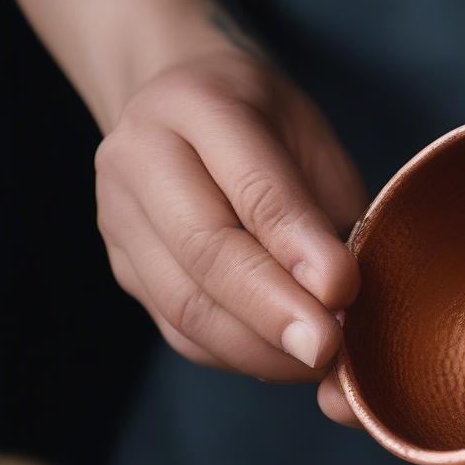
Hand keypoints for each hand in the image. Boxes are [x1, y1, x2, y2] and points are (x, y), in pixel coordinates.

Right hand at [96, 49, 366, 393]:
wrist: (180, 108)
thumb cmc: (267, 129)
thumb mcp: (313, 143)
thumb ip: (327, 214)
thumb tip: (344, 303)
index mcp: (197, 104)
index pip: (252, 188)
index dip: (299, 248)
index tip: (343, 291)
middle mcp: (140, 158)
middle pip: (205, 254)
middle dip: (275, 312)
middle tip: (328, 348)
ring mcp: (120, 220)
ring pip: (187, 307)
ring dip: (262, 349)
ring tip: (320, 361)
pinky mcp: (126, 273)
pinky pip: (183, 334)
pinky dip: (242, 357)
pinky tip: (286, 360)